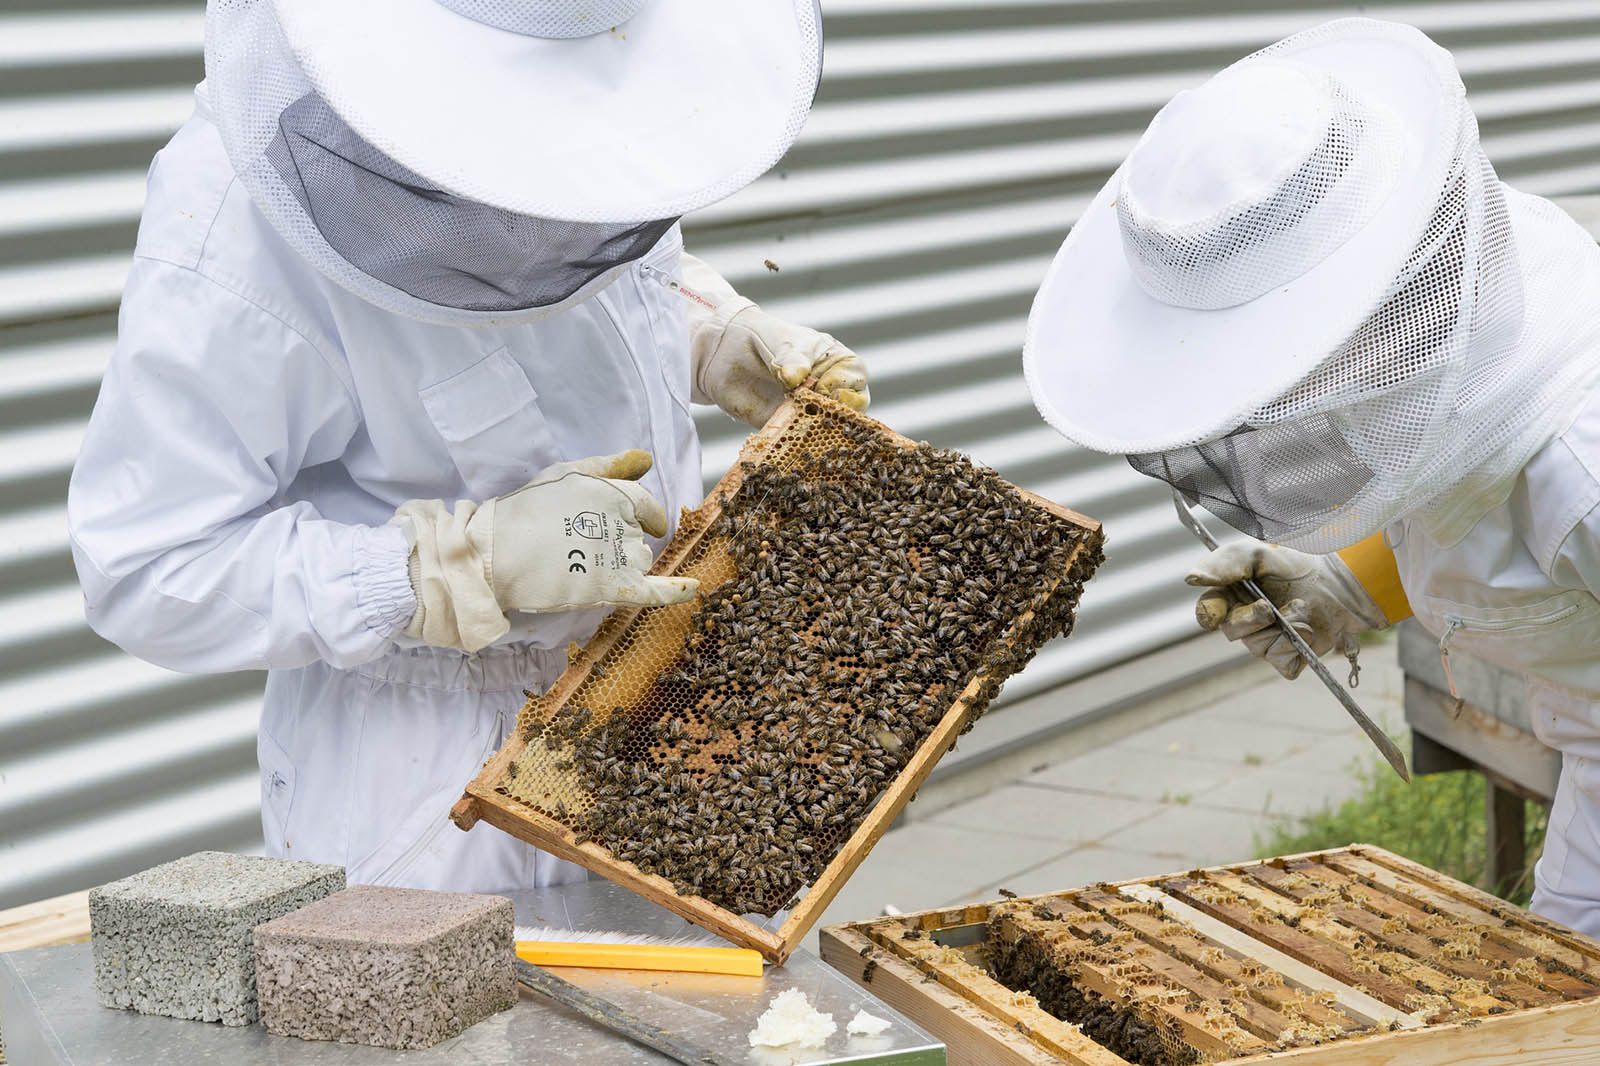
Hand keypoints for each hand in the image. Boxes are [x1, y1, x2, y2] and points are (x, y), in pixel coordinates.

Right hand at [394, 450, 698, 652]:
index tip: (644, 525)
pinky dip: (676, 591)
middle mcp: (622, 521)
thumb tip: (646, 458)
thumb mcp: (565, 475)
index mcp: (612, 492)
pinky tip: (693, 588)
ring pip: (640, 562)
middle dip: (622, 543)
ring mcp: (617, 555)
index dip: (645, 517)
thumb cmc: (524, 510)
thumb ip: (609, 467)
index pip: (646, 506)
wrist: (494, 552)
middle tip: (584, 549)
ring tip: (582, 566)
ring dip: (624, 566)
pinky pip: (654, 591)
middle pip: (641, 538)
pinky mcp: (611, 587)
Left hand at [679, 253, 868, 426]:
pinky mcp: (790, 429)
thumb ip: (792, 358)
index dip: (843, 386)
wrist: (726, 353)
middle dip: (837, 413)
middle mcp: (830, 390)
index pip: (855, 379)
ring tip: (798, 424)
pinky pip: (801, 441)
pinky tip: (787, 439)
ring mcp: (811, 412)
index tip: (821, 386)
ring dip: (818, 431)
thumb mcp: (783, 341)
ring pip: (829, 429)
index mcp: (837, 363)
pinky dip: (797, 444)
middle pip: (851, 410)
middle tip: (814, 407)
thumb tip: (794, 378)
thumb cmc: (763, 337)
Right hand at [1186, 541, 1384, 679]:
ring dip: (1284, 627)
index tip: (1213, 614)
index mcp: (1230, 597)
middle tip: (1270, 608)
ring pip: (1259, 648)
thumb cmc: (1296, 565)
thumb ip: (1225, 563)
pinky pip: (1282, 662)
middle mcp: (1244, 622)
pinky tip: (1308, 629)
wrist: (1339, 582)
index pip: (1208, 611)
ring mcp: (1265, 642)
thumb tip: (1191, 578)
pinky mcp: (1287, 658)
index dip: (1209, 614)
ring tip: (1302, 608)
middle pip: (1232, 632)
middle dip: (1252, 619)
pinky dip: (1297, 646)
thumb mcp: (1258, 554)